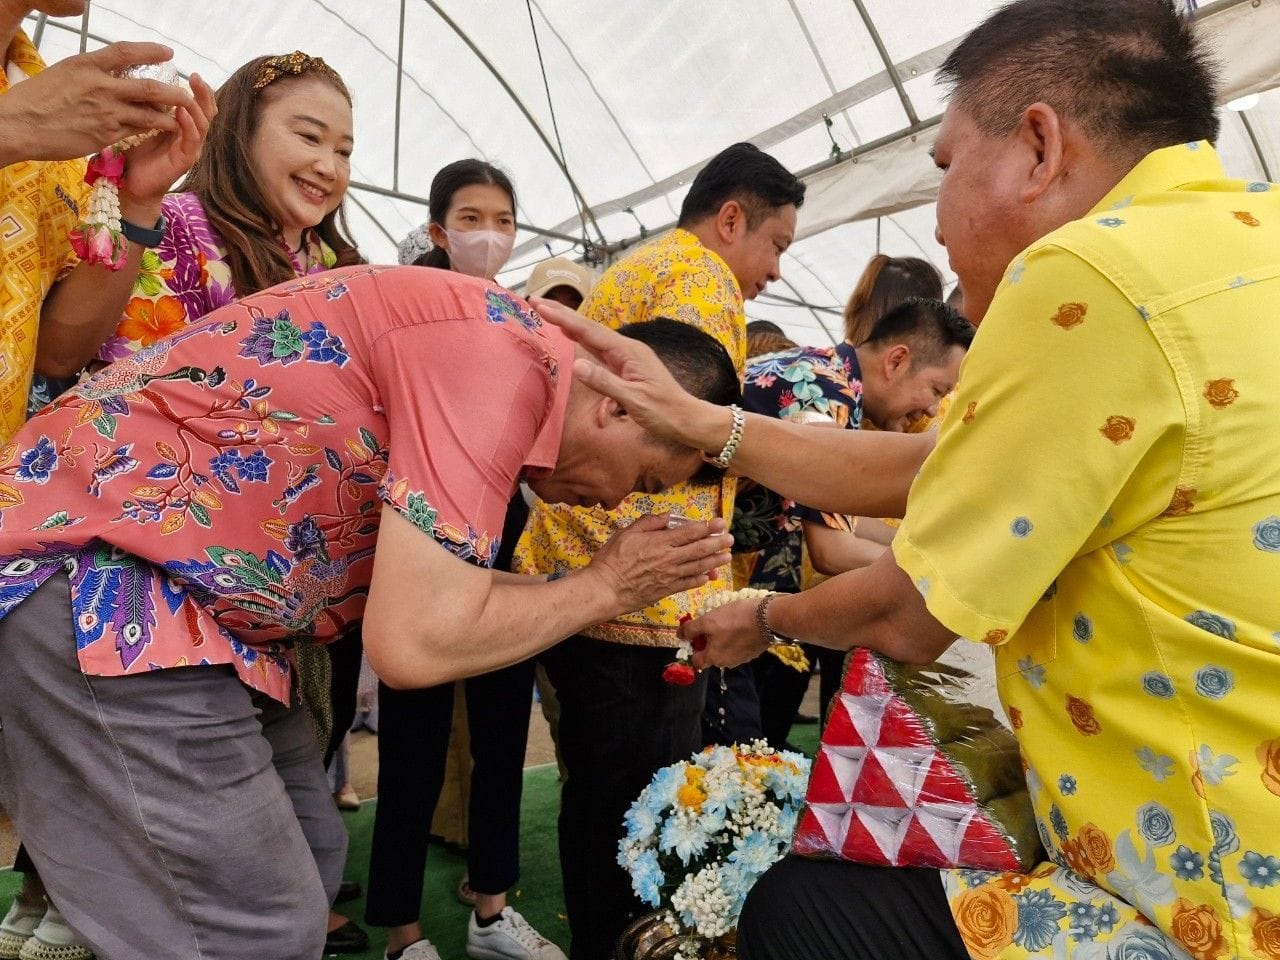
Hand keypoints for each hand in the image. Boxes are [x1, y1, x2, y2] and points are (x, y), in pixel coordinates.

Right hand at [0, 42, 199, 166]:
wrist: (19, 125)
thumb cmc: (35, 99)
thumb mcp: (62, 73)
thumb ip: (89, 72)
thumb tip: (107, 71)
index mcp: (86, 65)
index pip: (125, 52)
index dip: (150, 51)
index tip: (168, 53)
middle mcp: (100, 87)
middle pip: (148, 87)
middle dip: (173, 91)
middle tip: (186, 93)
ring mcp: (105, 112)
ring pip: (148, 113)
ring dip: (168, 115)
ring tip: (181, 115)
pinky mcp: (105, 135)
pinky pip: (136, 130)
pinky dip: (151, 128)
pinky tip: (160, 128)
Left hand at [119, 73, 216, 212]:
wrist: (131, 184)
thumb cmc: (135, 154)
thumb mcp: (140, 123)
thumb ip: (147, 107)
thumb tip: (139, 80)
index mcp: (181, 126)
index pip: (196, 104)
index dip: (197, 89)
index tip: (190, 72)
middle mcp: (190, 136)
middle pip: (205, 111)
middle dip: (203, 93)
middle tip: (196, 77)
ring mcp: (190, 148)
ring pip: (202, 124)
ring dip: (197, 106)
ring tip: (191, 91)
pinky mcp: (185, 160)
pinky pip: (192, 140)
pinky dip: (189, 126)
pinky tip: (183, 114)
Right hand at [531, 297, 727, 450]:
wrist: (687, 418)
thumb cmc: (663, 412)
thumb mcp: (633, 400)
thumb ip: (605, 382)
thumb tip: (577, 365)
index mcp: (628, 352)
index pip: (589, 331)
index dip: (563, 319)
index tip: (541, 306)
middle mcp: (627, 349)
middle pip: (589, 328)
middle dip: (563, 314)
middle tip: (536, 301)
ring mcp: (627, 356)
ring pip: (593, 336)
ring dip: (570, 324)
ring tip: (548, 313)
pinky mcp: (627, 365)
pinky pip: (599, 348)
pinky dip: (581, 339)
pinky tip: (573, 335)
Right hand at [582, 513, 732, 613]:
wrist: (606, 588)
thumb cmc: (612, 559)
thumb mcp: (626, 533)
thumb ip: (648, 523)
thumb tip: (666, 517)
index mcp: (660, 542)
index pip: (690, 532)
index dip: (707, 527)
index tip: (720, 522)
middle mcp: (669, 558)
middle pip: (699, 549)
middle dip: (717, 543)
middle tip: (730, 539)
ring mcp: (670, 576)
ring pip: (698, 567)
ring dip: (715, 561)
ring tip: (727, 557)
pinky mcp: (666, 590)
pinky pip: (688, 584)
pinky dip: (700, 580)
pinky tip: (709, 577)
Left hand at [682, 599, 769, 669]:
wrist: (767, 618)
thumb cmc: (735, 619)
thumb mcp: (708, 620)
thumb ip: (691, 630)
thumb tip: (679, 635)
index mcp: (714, 658)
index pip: (696, 661)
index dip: (692, 647)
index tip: (694, 634)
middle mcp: (727, 663)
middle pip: (711, 654)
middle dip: (708, 640)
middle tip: (710, 622)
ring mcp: (742, 658)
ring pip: (725, 649)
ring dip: (722, 638)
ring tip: (726, 621)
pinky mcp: (753, 651)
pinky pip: (738, 646)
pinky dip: (735, 637)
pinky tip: (739, 624)